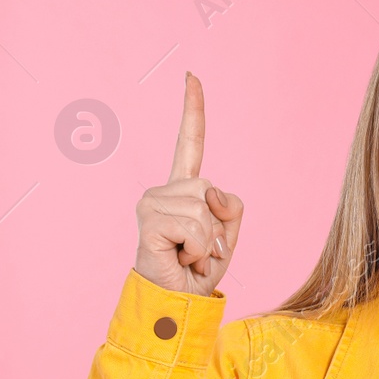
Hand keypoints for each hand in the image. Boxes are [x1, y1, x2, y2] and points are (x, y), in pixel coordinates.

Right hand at [133, 72, 244, 295]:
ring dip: (209, 241)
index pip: (189, 143)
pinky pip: (197, 227)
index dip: (192, 111)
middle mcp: (163, 191)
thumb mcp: (227, 234)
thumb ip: (229, 205)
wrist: (176, 303)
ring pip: (205, 209)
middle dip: (219, 226)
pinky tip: (182, 259)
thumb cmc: (198, 270)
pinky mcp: (148, 219)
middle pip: (212, 189)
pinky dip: (200, 250)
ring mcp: (151, 203)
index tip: (191, 76)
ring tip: (190, 256)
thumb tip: (209, 192)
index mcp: (183, 190)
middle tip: (200, 249)